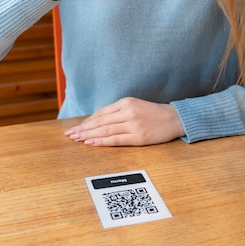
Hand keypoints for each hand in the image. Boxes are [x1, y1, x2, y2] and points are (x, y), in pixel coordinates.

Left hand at [64, 97, 184, 145]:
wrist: (175, 118)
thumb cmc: (154, 114)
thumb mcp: (135, 106)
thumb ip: (119, 112)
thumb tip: (99, 122)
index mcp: (126, 102)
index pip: (101, 112)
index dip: (87, 121)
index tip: (76, 127)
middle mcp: (128, 111)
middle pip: (100, 121)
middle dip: (83, 128)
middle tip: (69, 134)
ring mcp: (133, 124)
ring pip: (105, 130)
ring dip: (88, 135)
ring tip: (76, 139)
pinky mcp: (139, 137)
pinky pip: (116, 140)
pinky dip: (101, 141)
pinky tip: (91, 142)